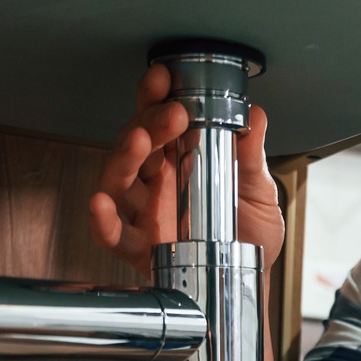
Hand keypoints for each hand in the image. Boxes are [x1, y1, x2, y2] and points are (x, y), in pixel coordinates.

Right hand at [89, 64, 285, 276]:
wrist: (250, 282)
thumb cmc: (250, 235)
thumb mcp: (259, 191)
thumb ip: (251, 156)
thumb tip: (256, 116)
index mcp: (181, 159)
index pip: (158, 120)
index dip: (155, 97)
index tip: (164, 78)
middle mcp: (156, 182)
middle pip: (135, 144)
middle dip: (147, 122)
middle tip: (172, 113)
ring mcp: (144, 213)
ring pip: (118, 181)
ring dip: (123, 158)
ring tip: (139, 143)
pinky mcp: (140, 248)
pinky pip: (112, 235)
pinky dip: (103, 221)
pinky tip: (101, 206)